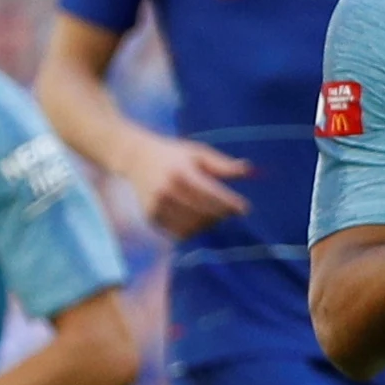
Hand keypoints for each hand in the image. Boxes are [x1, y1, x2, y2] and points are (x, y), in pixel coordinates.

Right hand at [114, 131, 251, 236]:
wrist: (136, 159)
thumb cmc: (174, 155)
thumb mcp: (198, 152)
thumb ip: (221, 164)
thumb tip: (249, 170)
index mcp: (181, 172)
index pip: (211, 193)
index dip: (230, 203)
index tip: (245, 208)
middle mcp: (167, 190)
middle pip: (204, 212)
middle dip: (222, 214)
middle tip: (230, 211)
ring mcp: (157, 206)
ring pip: (193, 226)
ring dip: (209, 223)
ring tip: (214, 214)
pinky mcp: (152, 217)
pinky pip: (179, 232)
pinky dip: (194, 230)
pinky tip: (199, 219)